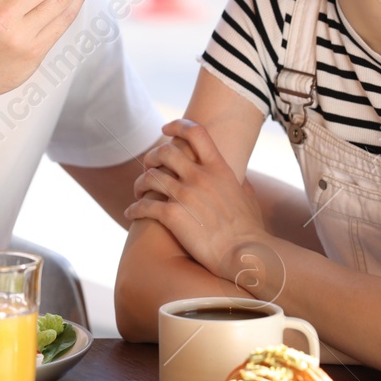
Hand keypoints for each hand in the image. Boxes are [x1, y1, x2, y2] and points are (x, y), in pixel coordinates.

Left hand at [124, 119, 268, 281]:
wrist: (246, 254)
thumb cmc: (250, 231)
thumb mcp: (248, 198)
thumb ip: (240, 183)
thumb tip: (238, 178)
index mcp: (219, 168)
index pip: (196, 133)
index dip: (177, 125)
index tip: (166, 129)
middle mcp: (200, 176)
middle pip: (165, 151)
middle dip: (151, 157)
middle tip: (148, 167)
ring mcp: (185, 195)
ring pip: (150, 177)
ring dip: (140, 183)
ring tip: (138, 193)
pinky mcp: (172, 215)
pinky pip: (144, 206)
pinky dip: (134, 208)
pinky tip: (131, 213)